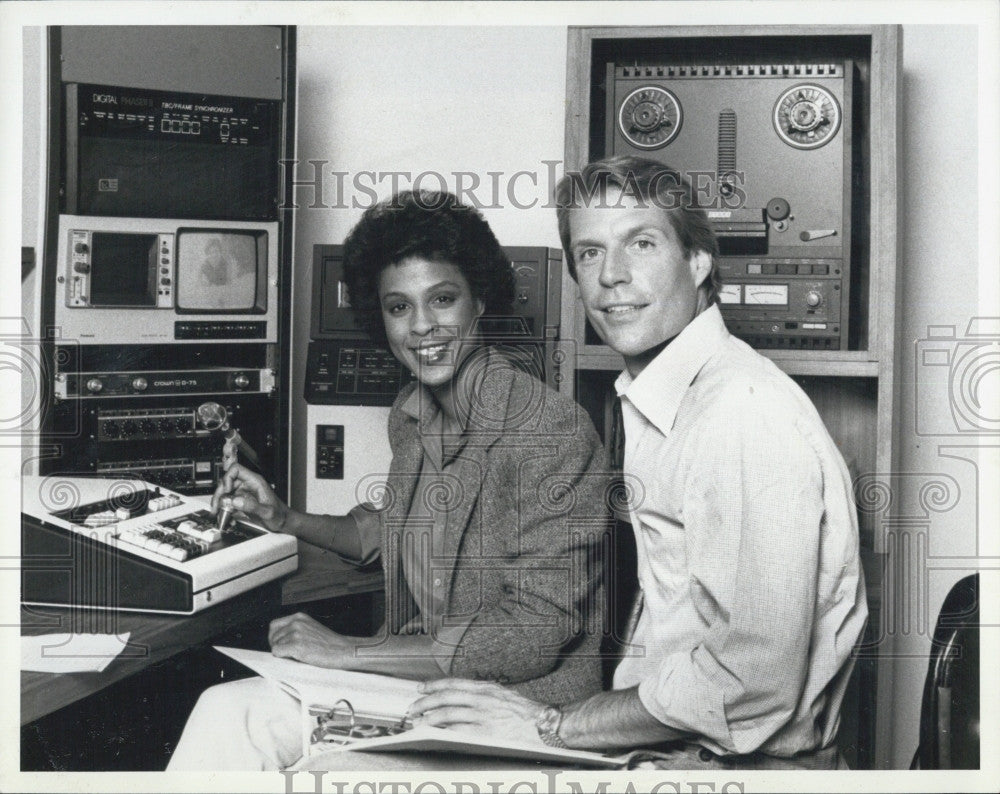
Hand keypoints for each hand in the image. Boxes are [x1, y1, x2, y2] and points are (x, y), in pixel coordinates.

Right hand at [211, 461, 287, 531]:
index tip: (226, 490)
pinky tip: (226, 517)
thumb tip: (235, 501)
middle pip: (227, 481)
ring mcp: (244, 493)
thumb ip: (252, 506)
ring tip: (217, 513)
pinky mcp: (241, 501)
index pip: (236, 469)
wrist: (282, 522)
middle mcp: (248, 485)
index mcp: (255, 481)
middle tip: (216, 506)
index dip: (228, 477)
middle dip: (219, 493)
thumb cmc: (279, 515)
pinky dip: (224, 509)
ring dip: (219, 502)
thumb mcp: (267, 512)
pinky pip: (228, 501)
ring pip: (225, 492)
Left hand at [268, 612, 357, 667]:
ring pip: (275, 645)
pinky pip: (277, 652)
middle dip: (277, 646)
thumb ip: (296, 629)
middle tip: (288, 654)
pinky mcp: (296, 645)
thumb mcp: (311, 628)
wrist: (342, 650)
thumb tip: (277, 640)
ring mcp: (296, 633)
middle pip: (272, 636)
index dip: (275, 637)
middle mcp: (296, 622)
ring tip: (297, 655)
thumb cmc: (328, 643)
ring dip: (283, 653)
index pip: (274, 625)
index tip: (280, 645)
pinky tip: (295, 658)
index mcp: (299, 617)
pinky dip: (282, 657)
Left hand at [407, 678, 547, 743]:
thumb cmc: (527, 713)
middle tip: (413, 708)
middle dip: (425, 702)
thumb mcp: (503, 695)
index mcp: (486, 688)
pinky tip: (434, 736)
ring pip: (447, 715)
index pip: (453, 683)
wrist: (545, 725)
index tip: (421, 687)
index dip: (434, 685)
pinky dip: (442, 733)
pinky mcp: (484, 734)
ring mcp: (482, 716)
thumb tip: (463, 699)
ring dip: (429, 719)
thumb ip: (483, 695)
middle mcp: (482, 699)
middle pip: (446, 698)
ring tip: (419, 724)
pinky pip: (457, 732)